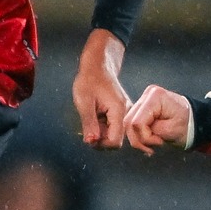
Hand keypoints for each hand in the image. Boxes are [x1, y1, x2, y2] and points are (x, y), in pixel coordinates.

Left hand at [72, 29, 129, 147]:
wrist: (97, 65)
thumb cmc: (89, 80)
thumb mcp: (84, 102)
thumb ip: (89, 123)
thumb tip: (91, 142)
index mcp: (118, 111)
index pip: (115, 141)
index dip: (101, 144)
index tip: (88, 136)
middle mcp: (125, 114)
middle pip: (115, 140)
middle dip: (100, 139)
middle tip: (87, 128)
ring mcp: (124, 113)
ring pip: (113, 134)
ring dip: (100, 132)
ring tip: (90, 118)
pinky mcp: (120, 113)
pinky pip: (112, 127)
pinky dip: (102, 126)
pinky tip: (94, 116)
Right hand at [125, 84, 193, 155]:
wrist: (196, 121)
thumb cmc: (188, 124)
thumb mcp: (171, 130)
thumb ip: (151, 132)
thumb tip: (137, 134)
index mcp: (155, 97)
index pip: (137, 122)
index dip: (145, 136)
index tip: (159, 142)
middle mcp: (147, 95)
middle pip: (129, 122)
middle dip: (140, 139)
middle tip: (153, 147)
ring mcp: (144, 100)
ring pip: (128, 124)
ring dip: (139, 138)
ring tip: (154, 143)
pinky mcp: (143, 108)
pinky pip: (134, 124)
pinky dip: (140, 135)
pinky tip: (150, 140)